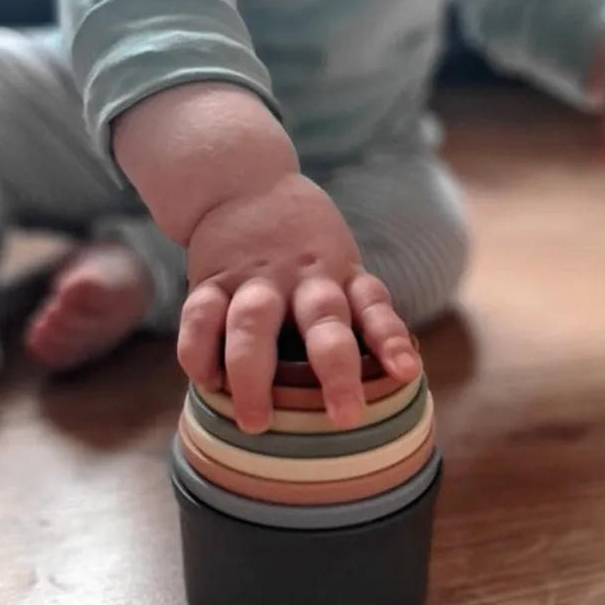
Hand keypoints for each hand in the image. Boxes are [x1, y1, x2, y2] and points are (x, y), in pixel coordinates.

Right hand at [179, 174, 420, 432]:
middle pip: (324, 321)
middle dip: (335, 368)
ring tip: (255, 422)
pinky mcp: (210, 279)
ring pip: (253, 324)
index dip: (391, 340)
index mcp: (342, 276)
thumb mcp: (340, 264)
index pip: (374, 306)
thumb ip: (354, 313)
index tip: (405, 372)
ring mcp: (255, 278)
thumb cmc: (304, 244)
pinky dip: (198, 351)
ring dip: (253, 374)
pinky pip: (199, 316)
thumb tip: (388, 382)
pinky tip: (206, 382)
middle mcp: (304, 278)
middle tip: (345, 417)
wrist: (242, 182)